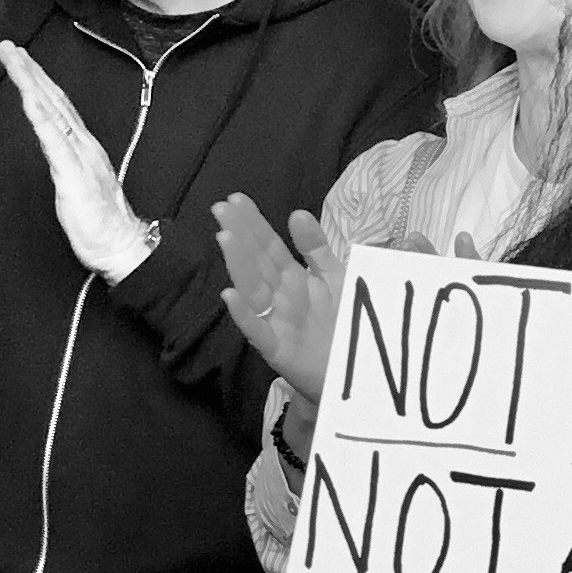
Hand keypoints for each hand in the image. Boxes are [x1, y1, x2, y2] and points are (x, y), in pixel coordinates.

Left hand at [0, 43, 153, 280]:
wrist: (120, 245)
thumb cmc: (99, 221)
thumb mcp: (76, 185)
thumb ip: (67, 162)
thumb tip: (53, 146)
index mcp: (83, 147)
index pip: (58, 107)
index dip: (39, 82)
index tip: (21, 60)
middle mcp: (83, 145)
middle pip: (53, 100)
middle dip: (30, 71)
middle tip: (8, 46)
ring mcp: (79, 157)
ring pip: (52, 112)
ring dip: (31, 83)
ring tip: (14, 60)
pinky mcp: (73, 175)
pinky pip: (54, 141)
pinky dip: (42, 116)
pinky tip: (29, 98)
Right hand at [215, 193, 338, 405]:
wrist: (350, 373)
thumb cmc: (340, 323)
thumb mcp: (333, 279)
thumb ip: (315, 248)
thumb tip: (296, 213)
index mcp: (293, 279)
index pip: (269, 245)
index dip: (254, 223)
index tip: (235, 199)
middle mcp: (279, 297)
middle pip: (257, 262)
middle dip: (240, 235)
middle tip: (221, 208)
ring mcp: (276, 322)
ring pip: (253, 289)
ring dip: (239, 265)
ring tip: (225, 238)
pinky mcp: (278, 349)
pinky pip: (258, 330)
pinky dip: (244, 314)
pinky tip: (230, 295)